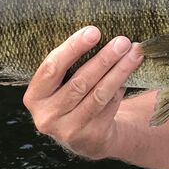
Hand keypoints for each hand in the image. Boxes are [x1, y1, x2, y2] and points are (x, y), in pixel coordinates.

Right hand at [23, 26, 144, 158]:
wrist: (85, 135)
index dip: (73, 48)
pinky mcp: (90, 137)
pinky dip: (120, 87)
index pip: (52, 67)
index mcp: (34, 97)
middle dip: (104, 59)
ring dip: (119, 71)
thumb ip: (69, 64)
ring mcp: (68, 130)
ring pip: (98, 94)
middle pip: (80, 82)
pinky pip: (109, 106)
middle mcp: (47, 116)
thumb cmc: (72, 96)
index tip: (94, 31)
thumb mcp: (60, 84)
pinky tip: (130, 73)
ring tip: (134, 53)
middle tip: (122, 41)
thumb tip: (97, 34)